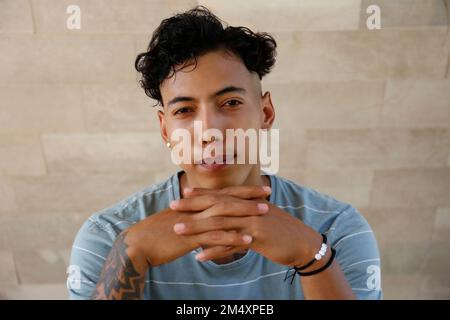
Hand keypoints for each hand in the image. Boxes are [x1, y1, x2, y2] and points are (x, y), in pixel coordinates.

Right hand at [124, 186, 270, 266]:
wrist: (139, 244)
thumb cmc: (159, 233)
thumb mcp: (180, 221)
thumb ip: (196, 217)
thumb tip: (210, 218)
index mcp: (195, 204)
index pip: (223, 193)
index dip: (243, 190)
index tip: (260, 188)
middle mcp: (196, 209)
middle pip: (227, 199)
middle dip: (249, 196)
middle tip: (269, 193)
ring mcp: (194, 222)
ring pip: (224, 214)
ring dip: (245, 213)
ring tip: (265, 213)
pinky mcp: (190, 237)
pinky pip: (214, 236)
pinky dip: (231, 237)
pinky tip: (247, 240)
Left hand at [172, 187, 322, 266]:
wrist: (303, 243)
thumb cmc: (281, 230)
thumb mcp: (263, 215)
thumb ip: (246, 211)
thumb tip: (231, 211)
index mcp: (249, 201)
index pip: (222, 194)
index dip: (202, 193)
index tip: (184, 192)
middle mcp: (249, 208)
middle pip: (216, 204)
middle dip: (193, 205)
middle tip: (173, 206)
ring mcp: (252, 222)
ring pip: (219, 223)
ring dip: (197, 227)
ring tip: (178, 230)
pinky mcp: (257, 238)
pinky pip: (230, 245)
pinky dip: (214, 251)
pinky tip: (200, 257)